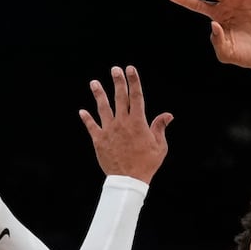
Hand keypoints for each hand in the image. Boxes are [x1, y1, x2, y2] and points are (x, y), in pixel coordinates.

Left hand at [79, 66, 172, 183]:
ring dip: (99, 94)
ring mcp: (109, 130)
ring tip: (94, 83)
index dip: (134, 81)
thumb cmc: (147, 164)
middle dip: (118, 82)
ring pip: (103, 108)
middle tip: (115, 69)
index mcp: (138, 122)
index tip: (130, 69)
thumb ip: (160, 128)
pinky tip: (82, 111)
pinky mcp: (99, 140)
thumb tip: (168, 114)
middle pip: (120, 98)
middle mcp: (122, 123)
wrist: (128, 180)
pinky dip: (86, 119)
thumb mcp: (160, 146)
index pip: (136, 96)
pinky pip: (91, 127)